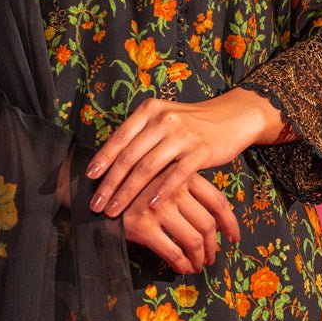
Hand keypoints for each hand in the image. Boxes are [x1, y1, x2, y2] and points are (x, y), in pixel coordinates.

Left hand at [83, 89, 288, 269]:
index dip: (103, 159)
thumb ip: (142, 135)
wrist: (232, 117)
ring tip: (115, 209)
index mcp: (149, 110)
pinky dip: (161, 191)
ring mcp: (182, 135)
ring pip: (148, 167)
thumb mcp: (164, 118)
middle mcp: (163, 119)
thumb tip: (112, 161)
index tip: (89, 178)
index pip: (120, 137)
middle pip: (130, 156)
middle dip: (110, 183)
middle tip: (96, 203)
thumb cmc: (192, 123)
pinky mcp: (200, 150)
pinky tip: (149, 205)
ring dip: (128, 192)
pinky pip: (176, 175)